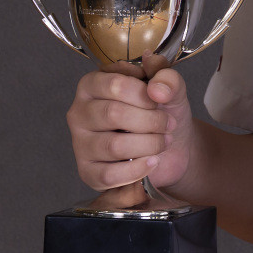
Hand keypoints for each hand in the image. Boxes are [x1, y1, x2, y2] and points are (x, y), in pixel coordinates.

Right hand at [65, 59, 200, 204]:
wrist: (172, 145)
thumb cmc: (162, 112)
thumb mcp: (170, 89)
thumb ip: (167, 78)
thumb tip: (157, 88)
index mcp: (93, 85)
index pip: (115, 84)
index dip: (144, 95)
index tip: (160, 100)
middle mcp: (80, 112)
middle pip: (113, 114)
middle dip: (150, 121)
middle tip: (168, 124)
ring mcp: (81, 143)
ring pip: (114, 146)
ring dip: (149, 145)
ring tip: (163, 141)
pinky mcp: (88, 171)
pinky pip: (109, 175)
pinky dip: (138, 169)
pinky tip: (153, 161)